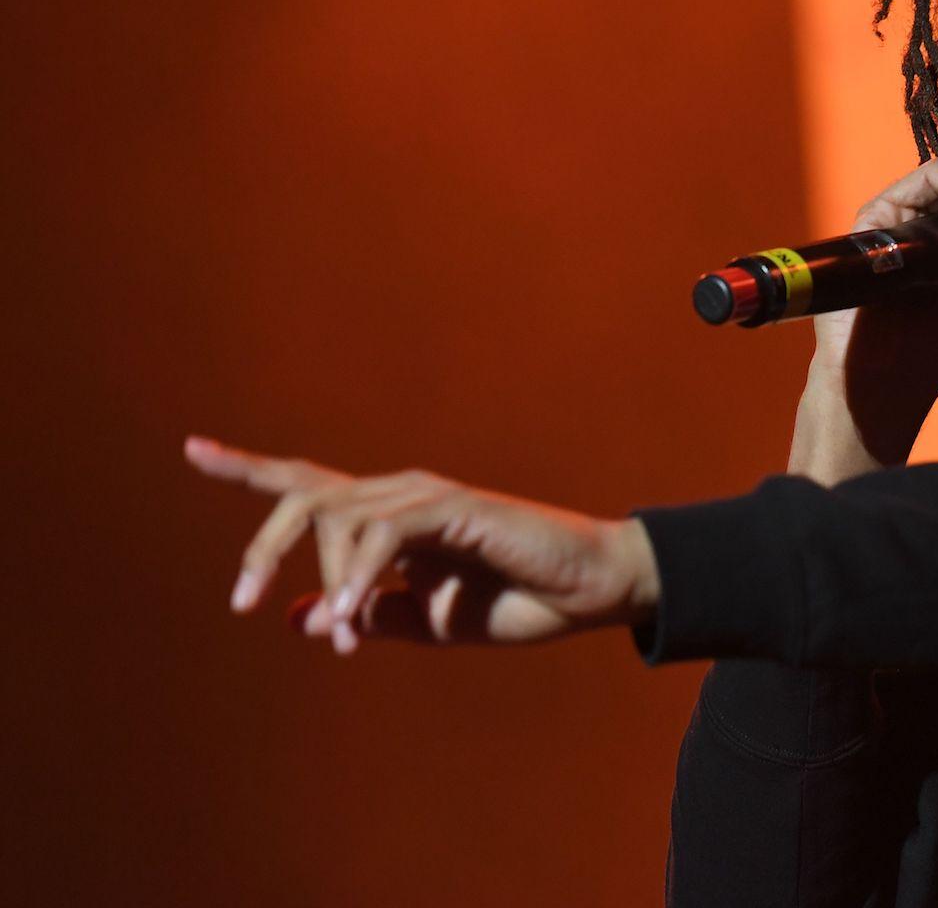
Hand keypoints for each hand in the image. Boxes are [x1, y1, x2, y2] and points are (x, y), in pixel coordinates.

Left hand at [186, 436, 659, 652]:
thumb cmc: (518, 601)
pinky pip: (384, 532)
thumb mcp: (425, 621)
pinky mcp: (455, 506)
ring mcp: (428, 495)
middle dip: (263, 547)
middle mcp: (403, 493)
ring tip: (346, 643)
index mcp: (392, 517)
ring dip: (330, 584)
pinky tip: (358, 618)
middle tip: (242, 604)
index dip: (248, 469)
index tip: (192, 450)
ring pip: (338, 515)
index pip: (310, 484)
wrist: (588, 592)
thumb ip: (365, 613)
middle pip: (306, 495)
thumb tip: (297, 617)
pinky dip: (360, 575)